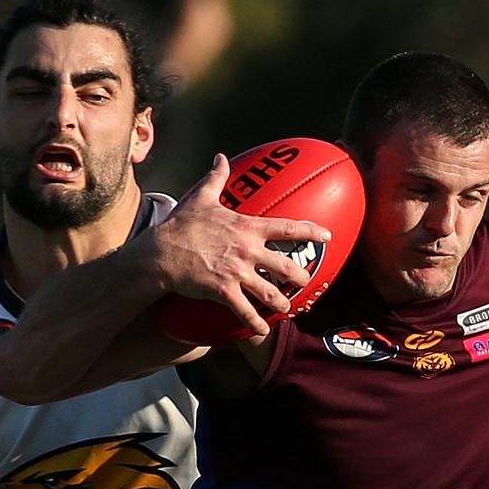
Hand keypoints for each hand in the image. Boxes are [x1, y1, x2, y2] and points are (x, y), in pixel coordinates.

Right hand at [149, 154, 331, 335]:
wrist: (160, 253)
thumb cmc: (181, 225)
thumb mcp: (201, 198)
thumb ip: (216, 178)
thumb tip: (220, 158)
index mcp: (247, 228)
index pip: (287, 228)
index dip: (311, 231)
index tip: (328, 235)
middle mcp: (247, 250)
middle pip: (286, 266)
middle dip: (301, 276)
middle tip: (306, 281)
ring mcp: (237, 272)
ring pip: (270, 292)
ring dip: (282, 302)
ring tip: (287, 308)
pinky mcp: (223, 291)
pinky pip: (245, 310)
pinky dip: (256, 323)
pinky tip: (263, 330)